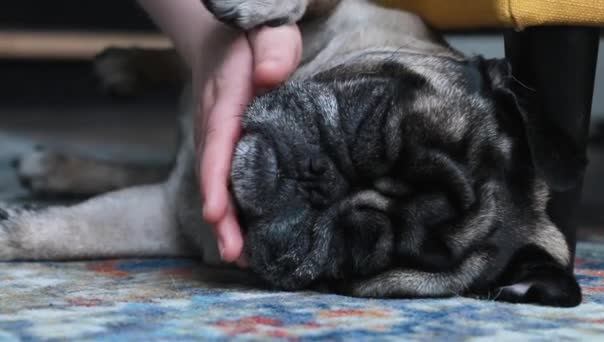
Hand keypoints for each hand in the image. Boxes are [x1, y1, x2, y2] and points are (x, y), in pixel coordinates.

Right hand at [196, 25, 302, 265]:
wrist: (221, 45)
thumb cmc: (249, 40)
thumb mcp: (265, 32)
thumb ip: (271, 50)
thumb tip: (271, 76)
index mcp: (224, 101)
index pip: (216, 144)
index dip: (215, 181)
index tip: (216, 214)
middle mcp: (213, 126)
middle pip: (213, 176)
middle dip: (221, 218)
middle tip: (235, 254)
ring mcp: (215, 141)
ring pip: (217, 185)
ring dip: (226, 223)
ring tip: (243, 259)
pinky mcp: (224, 150)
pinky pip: (225, 182)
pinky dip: (232, 211)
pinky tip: (247, 237)